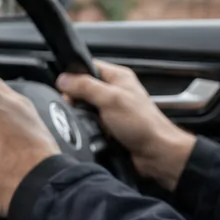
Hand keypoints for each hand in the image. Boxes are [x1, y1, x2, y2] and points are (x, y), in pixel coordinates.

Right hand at [56, 60, 196, 190]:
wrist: (155, 153)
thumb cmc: (143, 124)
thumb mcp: (110, 99)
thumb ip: (85, 86)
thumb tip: (63, 79)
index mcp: (118, 77)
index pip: (88, 67)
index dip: (74, 75)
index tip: (65, 87)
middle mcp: (115, 92)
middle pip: (83, 89)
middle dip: (76, 100)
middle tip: (77, 107)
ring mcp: (112, 110)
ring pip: (85, 109)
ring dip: (83, 117)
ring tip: (90, 123)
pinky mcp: (109, 127)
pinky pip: (90, 125)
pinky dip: (88, 130)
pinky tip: (93, 133)